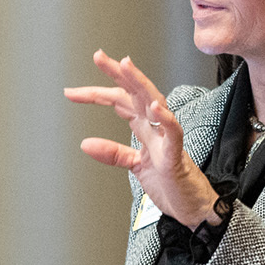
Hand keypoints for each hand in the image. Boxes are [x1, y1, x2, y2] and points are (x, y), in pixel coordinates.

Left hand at [65, 50, 220, 227]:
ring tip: (126, 66)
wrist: (192, 207)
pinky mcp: (176, 155)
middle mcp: (156, 127)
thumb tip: (85, 143)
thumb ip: (113, 153)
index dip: (96, 94)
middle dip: (118, 74)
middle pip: (136, 93)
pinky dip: (166, 119)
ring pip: (155, 102)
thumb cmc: (170, 184)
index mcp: (145, 128)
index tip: (71, 92)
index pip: (119, 101)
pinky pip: (173, 133)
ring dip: (141, 84)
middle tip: (98, 56)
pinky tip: (156, 107)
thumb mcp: (134, 166)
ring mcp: (167, 139)